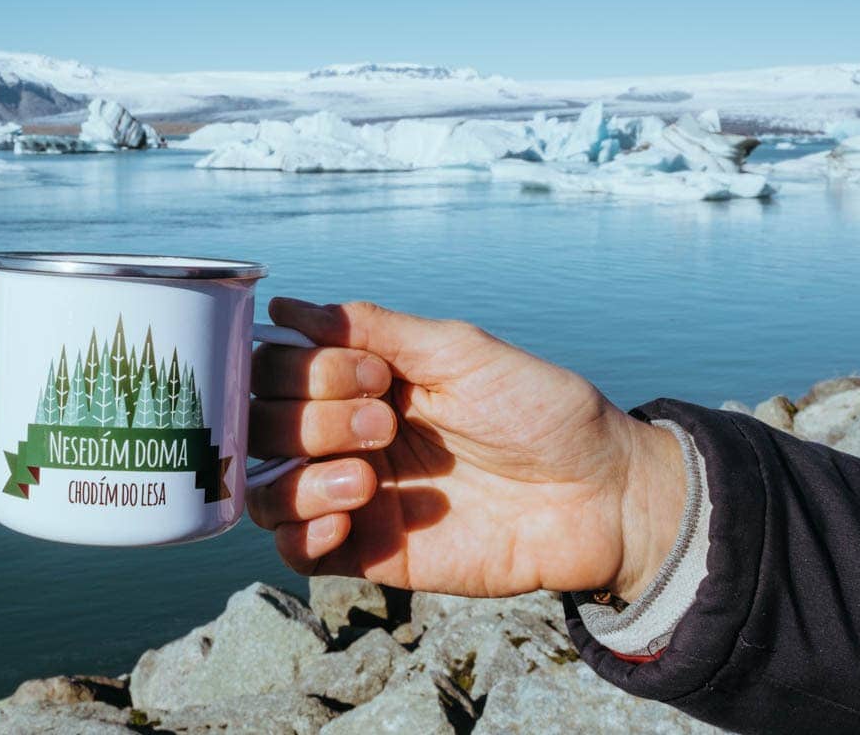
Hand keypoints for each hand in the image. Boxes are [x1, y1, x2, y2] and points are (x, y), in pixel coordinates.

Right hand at [247, 298, 685, 599]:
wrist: (599, 494)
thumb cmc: (539, 410)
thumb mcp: (459, 350)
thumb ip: (373, 328)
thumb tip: (285, 305)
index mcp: (359, 381)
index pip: (275, 371)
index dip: (303, 370)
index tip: (373, 373)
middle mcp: (345, 436)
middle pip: (261, 428)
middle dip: (310, 419)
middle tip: (385, 421)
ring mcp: (354, 496)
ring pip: (265, 492)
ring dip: (300, 479)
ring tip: (367, 480)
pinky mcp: (371, 554)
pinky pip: (296, 553)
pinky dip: (301, 534)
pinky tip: (346, 520)